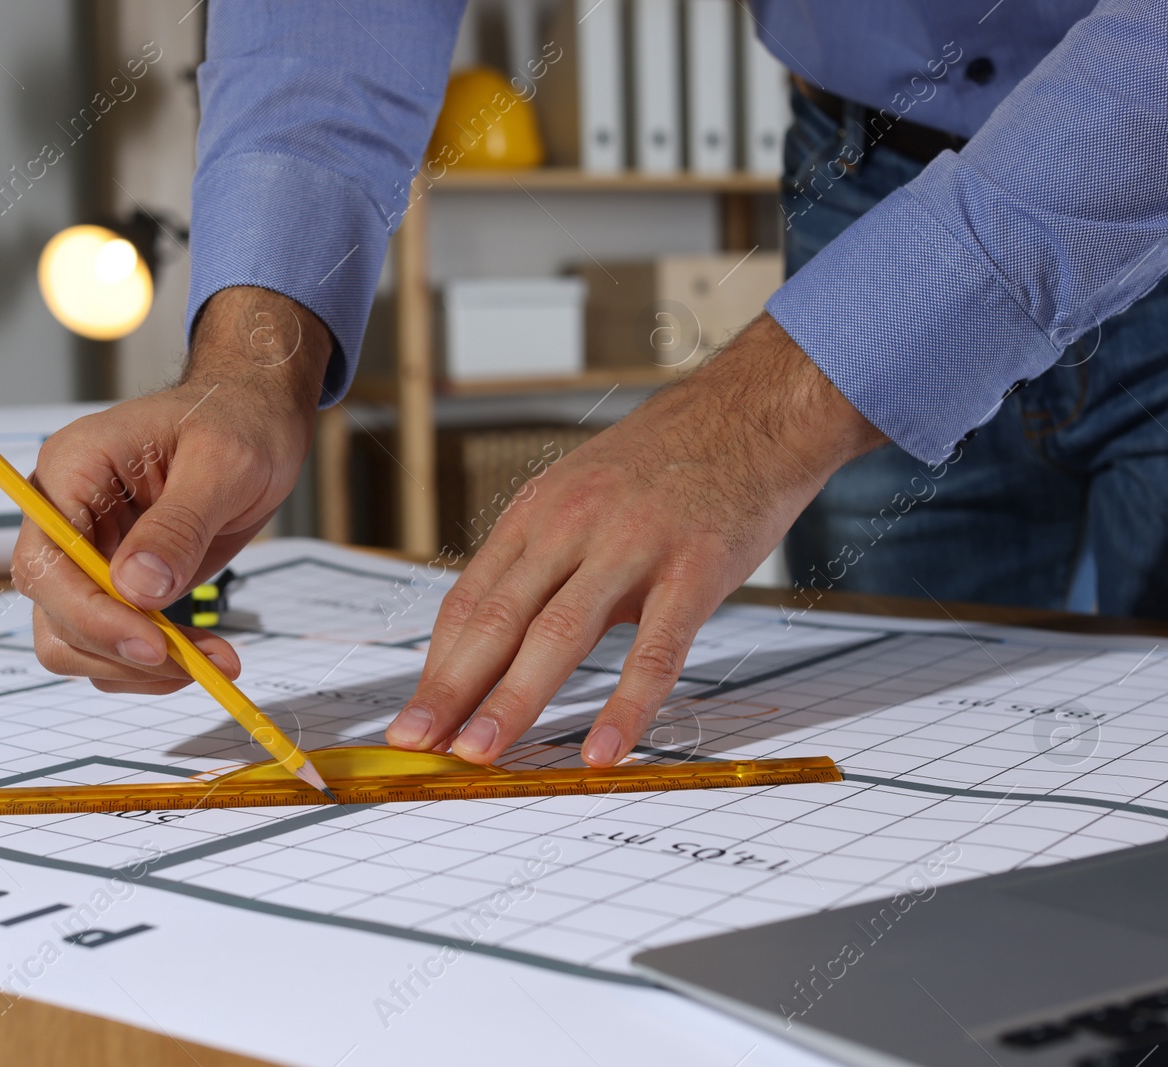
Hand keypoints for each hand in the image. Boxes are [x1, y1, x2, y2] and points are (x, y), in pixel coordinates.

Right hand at [12, 286, 331, 693]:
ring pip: (74, 639)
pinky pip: (111, 642)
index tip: (152, 644)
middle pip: (55, 611)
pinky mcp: (117, 583)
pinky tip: (201, 654)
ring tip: (212, 660)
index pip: (47, 561)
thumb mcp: (222, 463)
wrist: (257, 420)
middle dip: (122, 647)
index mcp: (73, 470)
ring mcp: (88, 553)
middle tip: (196, 663)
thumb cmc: (238, 421)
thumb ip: (178, 525)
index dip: (90, 614)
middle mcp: (66, 516)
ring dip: (138, 667)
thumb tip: (137, 588)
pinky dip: (151, 664)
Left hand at [384, 313, 886, 764]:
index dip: (438, 665)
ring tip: (480, 752)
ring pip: (560, 635)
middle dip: (450, 688)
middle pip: (498, 619)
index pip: (471, 600)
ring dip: (513, 700)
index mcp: (538, 513)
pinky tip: (603, 750)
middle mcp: (572, 526)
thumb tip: (500, 639)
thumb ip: (545, 562)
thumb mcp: (582, 494)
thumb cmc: (667, 463)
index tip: (415, 715)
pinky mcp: (694, 570)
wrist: (752, 412)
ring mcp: (632, 547)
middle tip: (416, 743)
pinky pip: (655, 650)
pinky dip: (626, 705)